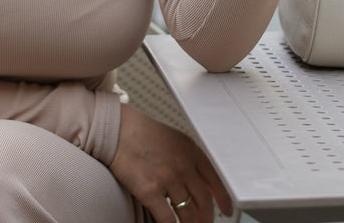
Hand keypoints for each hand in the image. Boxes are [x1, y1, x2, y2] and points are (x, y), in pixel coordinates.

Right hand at [108, 104, 231, 221]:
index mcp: (191, 150)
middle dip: (206, 218)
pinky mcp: (150, 191)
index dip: (223, 199)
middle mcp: (183, 165)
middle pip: (203, 201)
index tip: (227, 211)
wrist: (117, 130)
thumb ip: (188, 159)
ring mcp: (168, 179)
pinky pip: (167, 219)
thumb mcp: (173, 140)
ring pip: (187, 214)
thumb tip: (199, 184)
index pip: (215, 180)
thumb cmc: (141, 133)